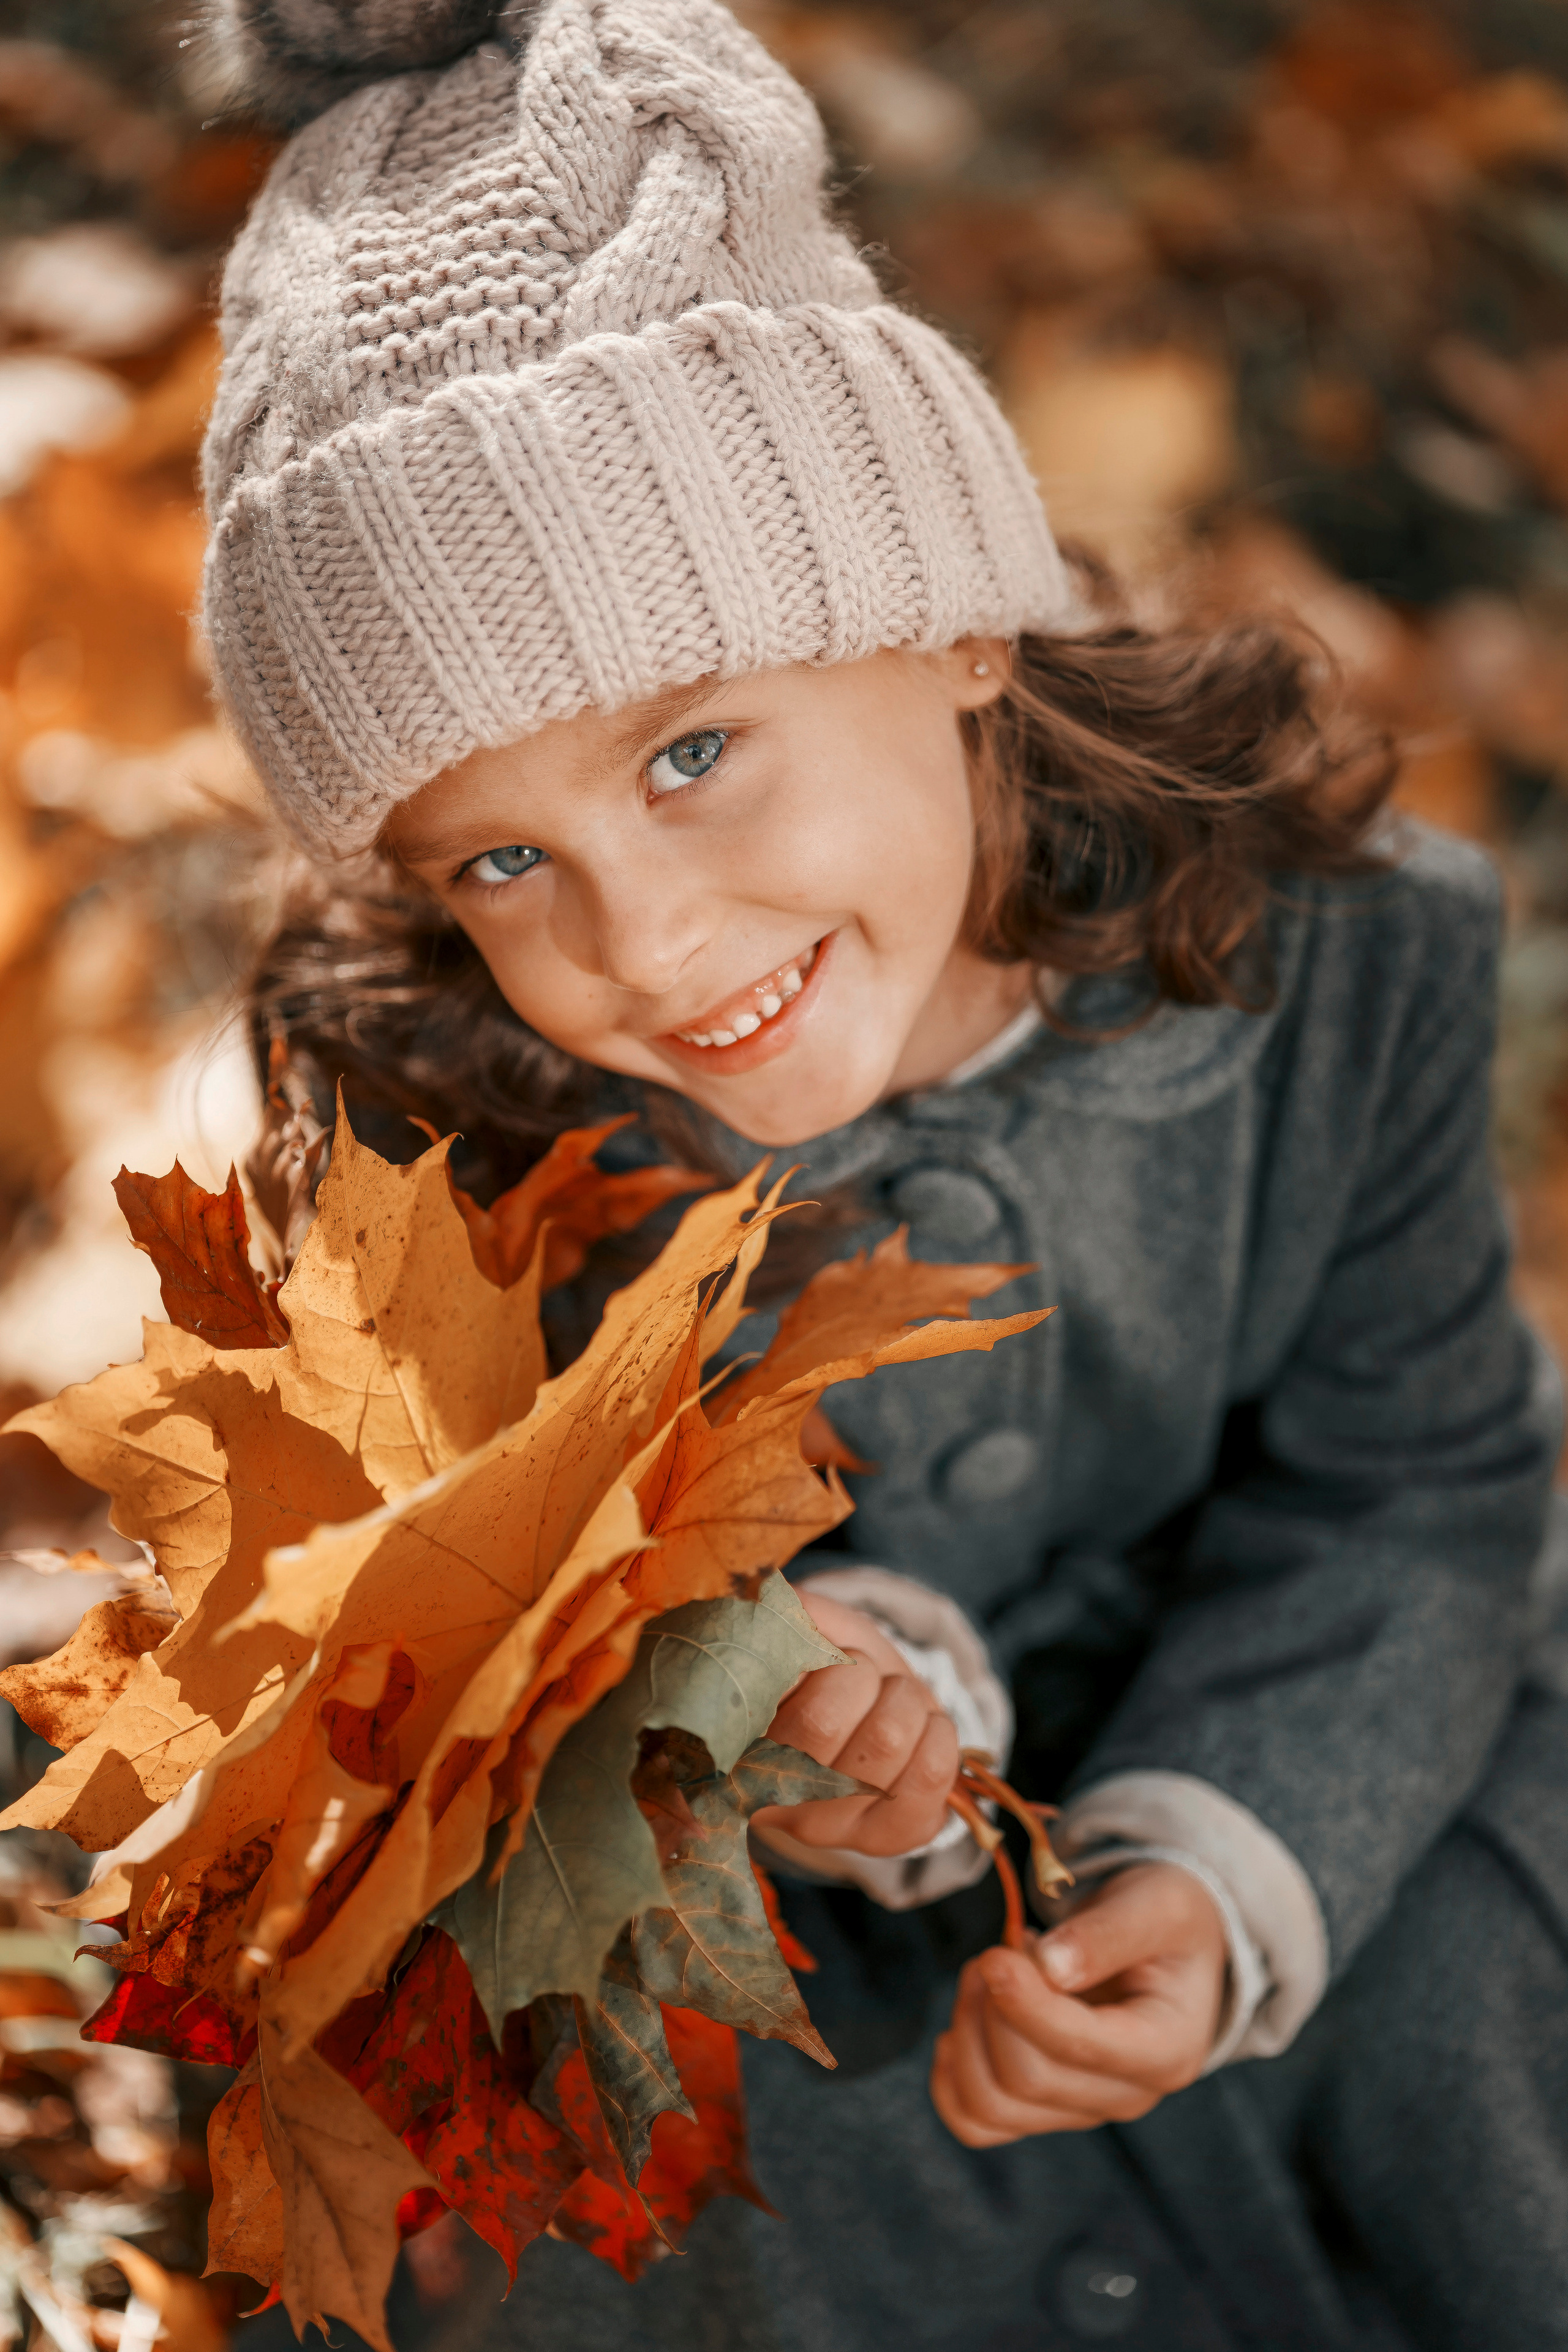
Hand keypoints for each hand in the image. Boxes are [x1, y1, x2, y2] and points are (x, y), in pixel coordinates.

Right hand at [755, 1593, 958, 1857]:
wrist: (883, 1717)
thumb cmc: (836, 1671)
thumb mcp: (809, 1632)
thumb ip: (790, 1614)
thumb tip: (778, 1605)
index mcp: (736, 1743)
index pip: (755, 1702)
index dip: (800, 1662)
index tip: (814, 1657)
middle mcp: (770, 1798)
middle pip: (821, 1722)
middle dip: (858, 1674)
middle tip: (861, 1675)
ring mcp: (828, 1827)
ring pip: (884, 1740)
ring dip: (902, 1698)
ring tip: (893, 1701)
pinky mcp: (886, 1839)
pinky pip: (930, 1772)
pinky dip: (938, 1733)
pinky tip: (921, 1732)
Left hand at [931, 1862, 1226, 2144]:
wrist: (1165, 1946)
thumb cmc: (1164, 1919)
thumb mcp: (1156, 1904)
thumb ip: (1108, 1933)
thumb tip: (1048, 1967)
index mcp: (1165, 2050)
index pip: (1077, 2047)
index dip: (1023, 2002)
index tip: (995, 1953)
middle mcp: (1125, 2096)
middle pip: (1025, 2078)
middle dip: (991, 2008)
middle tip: (997, 1951)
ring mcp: (1082, 2110)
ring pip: (991, 2106)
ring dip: (966, 2033)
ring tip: (984, 1976)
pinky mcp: (1044, 2109)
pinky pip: (977, 2122)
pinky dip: (951, 2074)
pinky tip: (965, 2020)